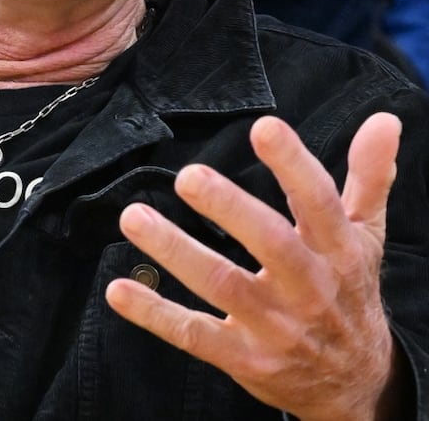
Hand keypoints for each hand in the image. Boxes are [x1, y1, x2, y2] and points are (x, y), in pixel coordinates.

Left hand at [107, 113, 404, 420]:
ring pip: (223, 286)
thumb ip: (368, 177)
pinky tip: (119, 289)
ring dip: (175, 251)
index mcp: (338, 251)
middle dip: (229, 209)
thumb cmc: (350, 293)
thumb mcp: (366, 236)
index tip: (264, 127)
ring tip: (134, 216)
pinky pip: (194, 335)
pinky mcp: (244, 358)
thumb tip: (384, 120)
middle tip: (188, 176)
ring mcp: (276, 326)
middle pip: (270, 243)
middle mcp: (309, 288)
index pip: (319, 203)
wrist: (356, 384)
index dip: (294, 165)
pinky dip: (155, 314)